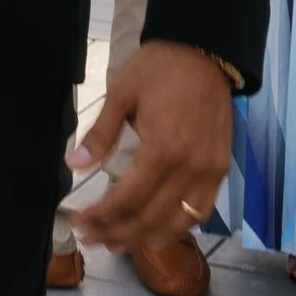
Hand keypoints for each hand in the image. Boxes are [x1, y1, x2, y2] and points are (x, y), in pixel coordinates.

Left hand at [68, 40, 232, 257]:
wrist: (205, 52)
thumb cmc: (158, 69)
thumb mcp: (121, 94)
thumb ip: (99, 135)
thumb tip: (74, 163)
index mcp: (163, 149)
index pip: (129, 198)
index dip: (103, 216)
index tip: (80, 222)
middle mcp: (191, 168)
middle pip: (152, 217)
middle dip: (119, 233)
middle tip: (92, 240)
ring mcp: (210, 171)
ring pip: (179, 222)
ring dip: (147, 238)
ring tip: (118, 244)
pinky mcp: (221, 169)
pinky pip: (201, 211)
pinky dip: (177, 226)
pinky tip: (156, 229)